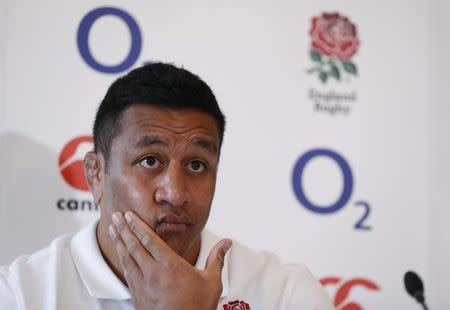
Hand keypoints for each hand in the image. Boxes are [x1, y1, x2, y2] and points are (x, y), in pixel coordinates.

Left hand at [109, 211, 231, 309]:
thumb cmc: (198, 308)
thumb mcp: (212, 281)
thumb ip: (217, 258)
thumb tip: (227, 243)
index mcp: (170, 266)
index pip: (150, 240)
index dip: (138, 226)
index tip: (130, 215)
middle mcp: (153, 273)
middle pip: (134, 246)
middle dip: (124, 229)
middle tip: (116, 216)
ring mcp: (143, 285)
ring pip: (127, 258)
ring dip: (119, 242)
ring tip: (112, 229)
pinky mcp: (138, 296)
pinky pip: (127, 273)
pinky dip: (122, 260)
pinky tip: (121, 254)